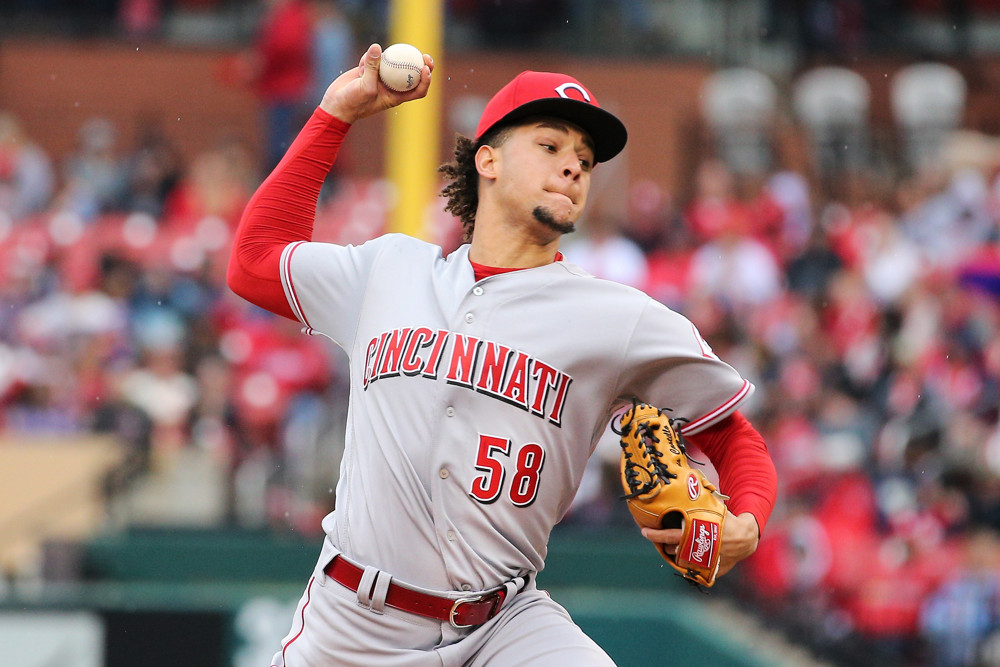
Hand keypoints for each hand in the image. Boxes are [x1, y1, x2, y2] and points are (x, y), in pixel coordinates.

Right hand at [319, 43, 433, 123]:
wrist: (335, 104)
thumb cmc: (354, 103)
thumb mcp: (365, 87)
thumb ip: (372, 67)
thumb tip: (377, 47)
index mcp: (396, 96)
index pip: (418, 90)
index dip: (426, 80)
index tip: (426, 68)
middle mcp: (391, 86)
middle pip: (411, 74)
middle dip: (420, 64)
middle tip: (423, 54)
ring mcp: (381, 77)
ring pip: (392, 62)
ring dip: (389, 58)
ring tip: (388, 52)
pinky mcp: (369, 70)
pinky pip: (374, 59)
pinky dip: (369, 58)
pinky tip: (360, 65)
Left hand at [641, 510, 758, 578]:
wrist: (746, 538)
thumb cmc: (726, 520)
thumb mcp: (711, 508)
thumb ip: (697, 502)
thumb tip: (684, 482)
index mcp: (697, 533)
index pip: (670, 536)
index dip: (655, 535)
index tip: (644, 532)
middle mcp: (699, 550)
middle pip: (672, 549)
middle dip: (665, 543)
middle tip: (661, 537)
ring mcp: (705, 563)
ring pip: (680, 560)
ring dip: (676, 553)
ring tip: (675, 545)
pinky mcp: (712, 572)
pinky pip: (693, 570)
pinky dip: (689, 563)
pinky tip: (688, 555)